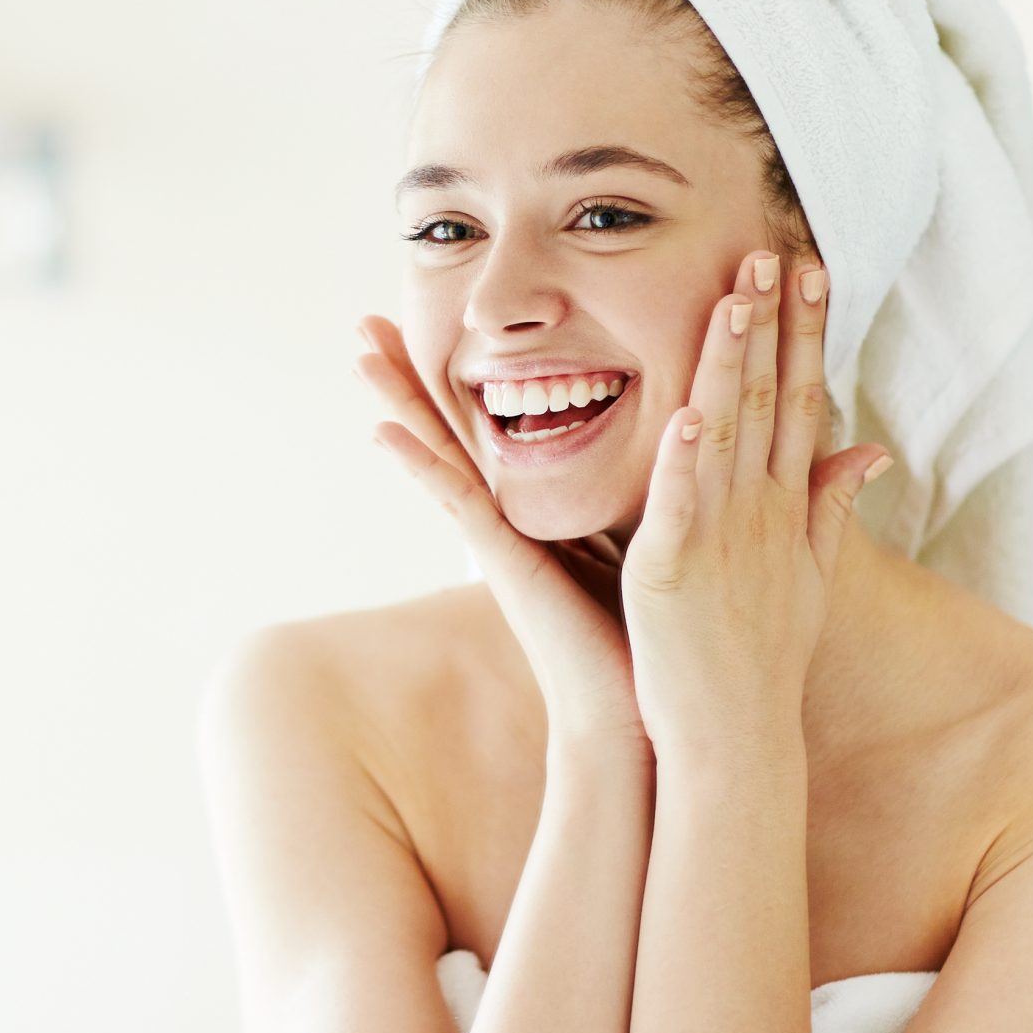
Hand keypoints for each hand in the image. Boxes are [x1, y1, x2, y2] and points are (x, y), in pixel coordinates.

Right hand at [356, 315, 643, 747]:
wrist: (636, 713)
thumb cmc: (641, 635)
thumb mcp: (641, 538)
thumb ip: (639, 489)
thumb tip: (673, 432)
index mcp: (534, 510)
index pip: (490, 427)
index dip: (455, 378)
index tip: (426, 324)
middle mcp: (505, 519)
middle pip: (449, 429)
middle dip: (408, 375)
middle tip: (366, 320)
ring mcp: (497, 540)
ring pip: (440, 455)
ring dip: (397, 404)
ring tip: (359, 354)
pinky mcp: (503, 564)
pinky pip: (457, 504)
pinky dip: (419, 468)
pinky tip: (384, 434)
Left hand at [621, 254, 887, 754]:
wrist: (736, 741)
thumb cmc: (760, 664)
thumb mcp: (808, 578)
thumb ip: (832, 509)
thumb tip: (875, 450)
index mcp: (784, 510)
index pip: (802, 402)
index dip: (807, 335)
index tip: (811, 271)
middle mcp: (759, 514)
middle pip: (769, 401)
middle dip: (773, 325)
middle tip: (772, 250)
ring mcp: (718, 540)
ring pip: (726, 435)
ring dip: (729, 366)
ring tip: (733, 300)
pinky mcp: (670, 571)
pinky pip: (679, 506)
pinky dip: (684, 461)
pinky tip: (687, 412)